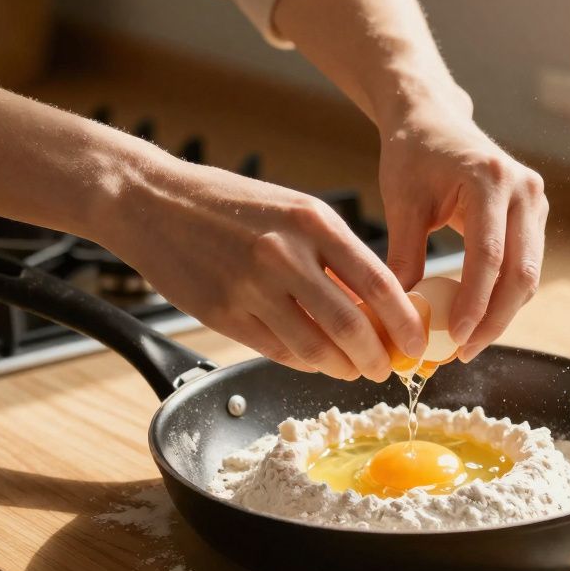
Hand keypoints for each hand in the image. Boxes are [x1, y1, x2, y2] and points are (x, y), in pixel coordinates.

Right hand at [102, 159, 424, 380]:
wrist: (153, 201)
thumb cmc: (228, 204)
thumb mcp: (292, 211)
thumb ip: (332, 256)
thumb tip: (374, 307)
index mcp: (313, 220)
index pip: (378, 283)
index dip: (405, 323)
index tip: (417, 344)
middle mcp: (285, 253)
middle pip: (352, 326)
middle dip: (377, 357)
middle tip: (385, 367)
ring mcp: (252, 286)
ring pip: (315, 348)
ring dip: (341, 367)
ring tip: (351, 369)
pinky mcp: (224, 313)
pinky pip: (278, 352)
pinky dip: (304, 363)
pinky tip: (313, 361)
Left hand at [378, 106, 547, 361]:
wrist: (433, 118)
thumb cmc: (413, 154)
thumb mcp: (401, 204)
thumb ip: (403, 257)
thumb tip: (400, 317)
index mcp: (490, 180)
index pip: (489, 257)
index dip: (475, 304)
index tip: (455, 339)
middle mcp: (524, 189)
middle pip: (521, 273)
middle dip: (494, 321)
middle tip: (463, 353)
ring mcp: (535, 201)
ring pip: (528, 275)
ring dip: (501, 314)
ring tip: (466, 343)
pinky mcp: (534, 213)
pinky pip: (524, 265)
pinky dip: (503, 295)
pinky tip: (477, 317)